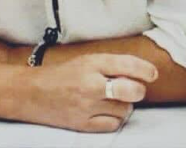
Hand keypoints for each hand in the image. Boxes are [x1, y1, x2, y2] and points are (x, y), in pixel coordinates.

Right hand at [24, 53, 157, 132]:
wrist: (33, 92)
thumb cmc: (62, 74)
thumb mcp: (85, 60)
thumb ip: (109, 65)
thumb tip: (136, 74)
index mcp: (91, 63)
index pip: (126, 64)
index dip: (144, 70)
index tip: (153, 74)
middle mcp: (90, 83)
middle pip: (130, 89)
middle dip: (138, 90)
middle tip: (136, 89)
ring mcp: (87, 106)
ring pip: (124, 109)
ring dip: (125, 105)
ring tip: (114, 100)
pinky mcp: (83, 124)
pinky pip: (112, 125)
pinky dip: (115, 119)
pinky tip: (108, 112)